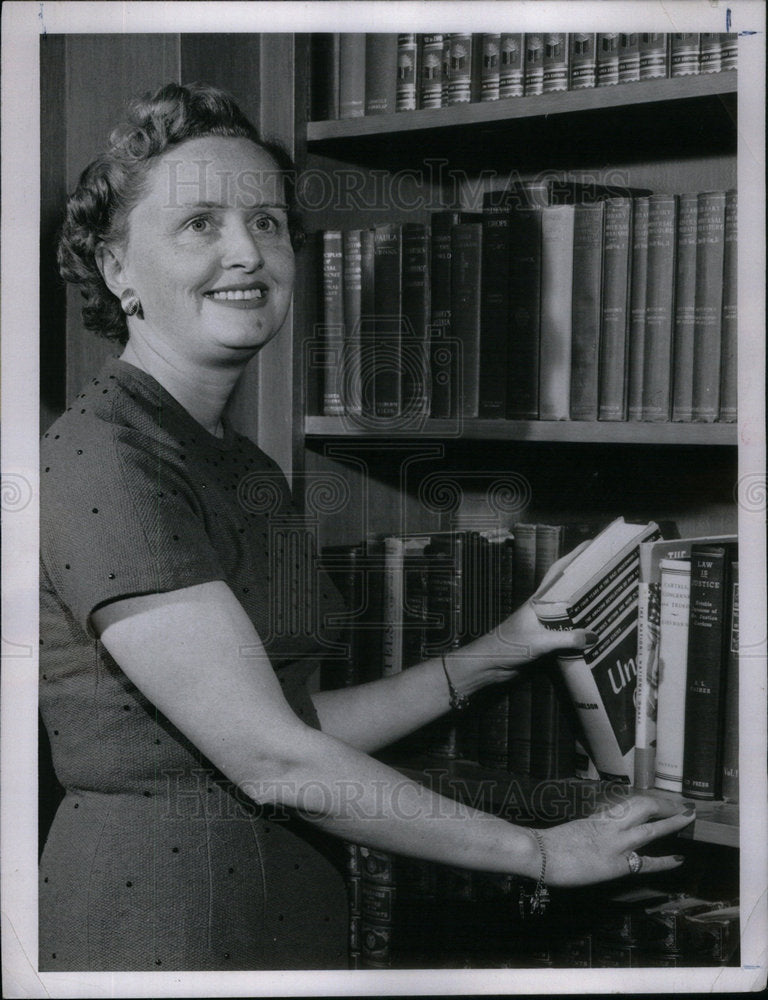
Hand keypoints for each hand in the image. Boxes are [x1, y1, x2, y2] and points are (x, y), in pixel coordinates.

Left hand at [459, 541, 596, 680]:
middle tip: (610, 577)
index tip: (591, 545)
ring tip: (610, 605)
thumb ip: (567, 639)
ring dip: (585, 609)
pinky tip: (595, 636)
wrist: (490, 665)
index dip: (573, 557)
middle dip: (586, 583)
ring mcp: (544, 624)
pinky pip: (567, 633)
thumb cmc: (508, 647)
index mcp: (538, 600)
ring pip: (569, 613)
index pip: (558, 572)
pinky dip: (580, 633)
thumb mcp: (539, 641)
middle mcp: (543, 609)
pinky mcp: (545, 641)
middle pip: (567, 591)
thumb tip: (594, 636)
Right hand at [539, 793, 694, 886]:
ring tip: (689, 817)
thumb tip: (603, 831)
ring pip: (650, 828)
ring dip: (672, 822)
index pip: (631, 803)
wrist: (540, 852)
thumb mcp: (576, 829)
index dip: (651, 802)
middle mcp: (611, 825)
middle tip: (684, 805)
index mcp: (600, 816)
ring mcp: (615, 843)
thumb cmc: (551, 843)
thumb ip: (593, 828)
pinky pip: (646, 862)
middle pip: (644, 807)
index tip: (663, 801)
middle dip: (666, 805)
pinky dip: (664, 861)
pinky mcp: (615, 864)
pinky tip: (679, 859)